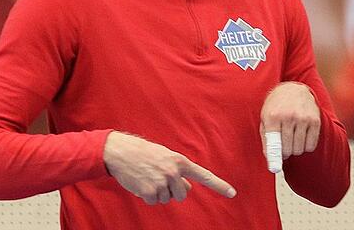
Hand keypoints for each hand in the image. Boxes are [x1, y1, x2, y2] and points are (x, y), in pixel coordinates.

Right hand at [103, 131, 235, 204]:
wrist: (121, 151)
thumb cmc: (145, 153)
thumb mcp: (166, 157)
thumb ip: (179, 171)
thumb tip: (188, 189)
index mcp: (180, 161)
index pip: (204, 176)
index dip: (219, 185)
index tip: (232, 193)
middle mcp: (174, 172)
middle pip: (182, 194)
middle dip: (172, 190)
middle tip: (159, 177)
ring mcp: (162, 182)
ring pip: (167, 199)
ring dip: (158, 192)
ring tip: (148, 177)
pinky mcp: (150, 192)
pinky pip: (154, 202)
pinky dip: (147, 196)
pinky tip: (141, 183)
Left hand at [260, 81, 319, 158]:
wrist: (293, 89)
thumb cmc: (276, 107)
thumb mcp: (265, 119)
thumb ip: (266, 139)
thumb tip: (271, 161)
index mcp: (273, 116)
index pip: (274, 142)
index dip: (274, 156)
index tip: (275, 168)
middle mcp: (289, 116)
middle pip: (288, 149)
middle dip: (285, 152)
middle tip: (283, 146)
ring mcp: (303, 118)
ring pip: (300, 149)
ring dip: (295, 149)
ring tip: (292, 139)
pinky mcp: (315, 120)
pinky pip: (311, 145)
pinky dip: (306, 146)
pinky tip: (301, 137)